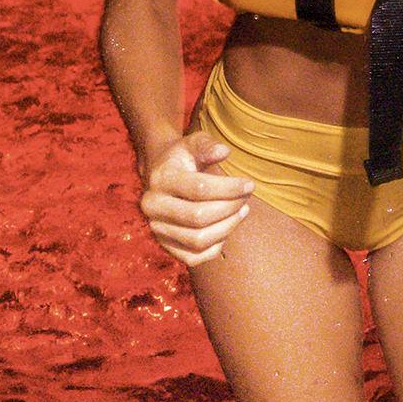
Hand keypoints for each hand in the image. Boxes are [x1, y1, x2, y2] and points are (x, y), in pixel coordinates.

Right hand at [137, 132, 252, 268]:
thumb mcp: (193, 143)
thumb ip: (207, 145)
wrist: (161, 174)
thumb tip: (223, 152)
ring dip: (227, 227)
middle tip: (245, 198)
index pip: (199, 189)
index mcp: (161, 179)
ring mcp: (157, 229)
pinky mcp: (164, 246)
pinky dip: (216, 247)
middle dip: (230, 208)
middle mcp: (153, 206)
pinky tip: (227, 227)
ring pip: (197, 240)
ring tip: (242, 211)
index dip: (229, 188)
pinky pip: (193, 258)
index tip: (249, 184)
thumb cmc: (183, 158)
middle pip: (198, 217)